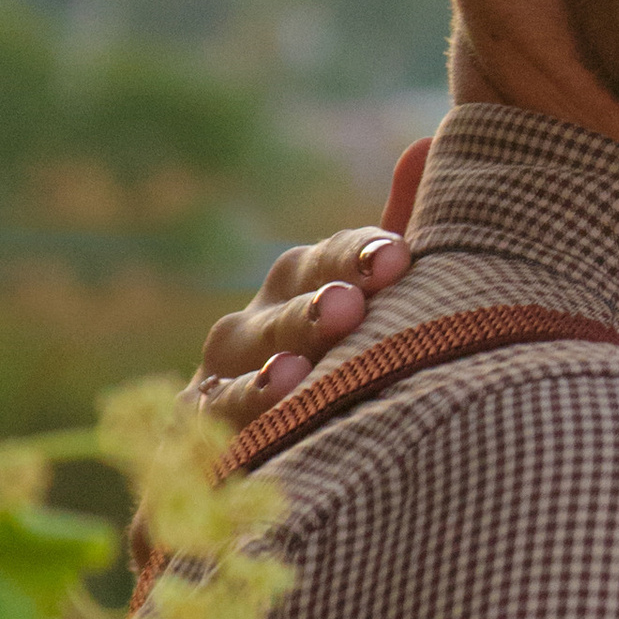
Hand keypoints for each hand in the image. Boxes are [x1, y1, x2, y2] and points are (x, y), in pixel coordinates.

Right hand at [186, 135, 431, 422]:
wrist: (294, 475)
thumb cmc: (350, 379)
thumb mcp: (382, 311)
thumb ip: (396, 238)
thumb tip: (423, 143)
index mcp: (304, 290)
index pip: (329, 261)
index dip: (357, 257)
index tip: (397, 260)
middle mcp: (257, 327)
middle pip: (283, 305)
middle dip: (314, 305)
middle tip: (351, 306)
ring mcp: (220, 379)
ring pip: (242, 360)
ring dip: (269, 365)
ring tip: (302, 366)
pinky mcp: (194, 436)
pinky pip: (213, 421)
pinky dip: (238, 417)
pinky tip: (265, 416)